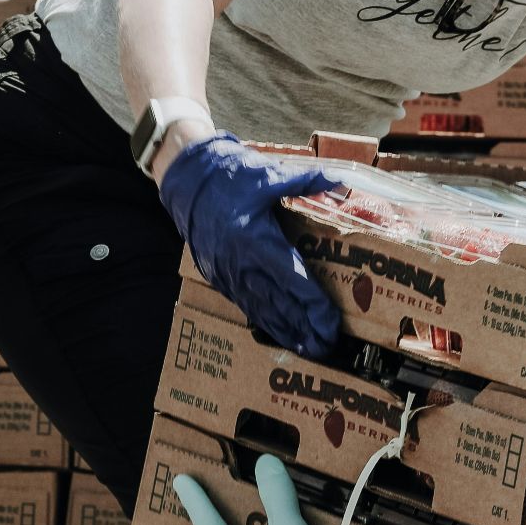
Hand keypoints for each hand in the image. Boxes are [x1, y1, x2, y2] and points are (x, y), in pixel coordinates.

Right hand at [158, 134, 341, 355]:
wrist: (185, 181)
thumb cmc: (228, 177)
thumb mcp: (268, 174)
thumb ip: (305, 182)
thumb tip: (339, 182)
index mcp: (257, 241)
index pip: (294, 281)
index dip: (314, 306)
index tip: (331, 324)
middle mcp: (243, 264)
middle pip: (280, 305)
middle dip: (305, 329)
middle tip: (328, 348)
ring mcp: (228, 274)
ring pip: (262, 311)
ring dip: (286, 332)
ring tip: (308, 350)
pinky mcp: (219, 277)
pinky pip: (246, 305)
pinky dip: (265, 322)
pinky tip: (280, 333)